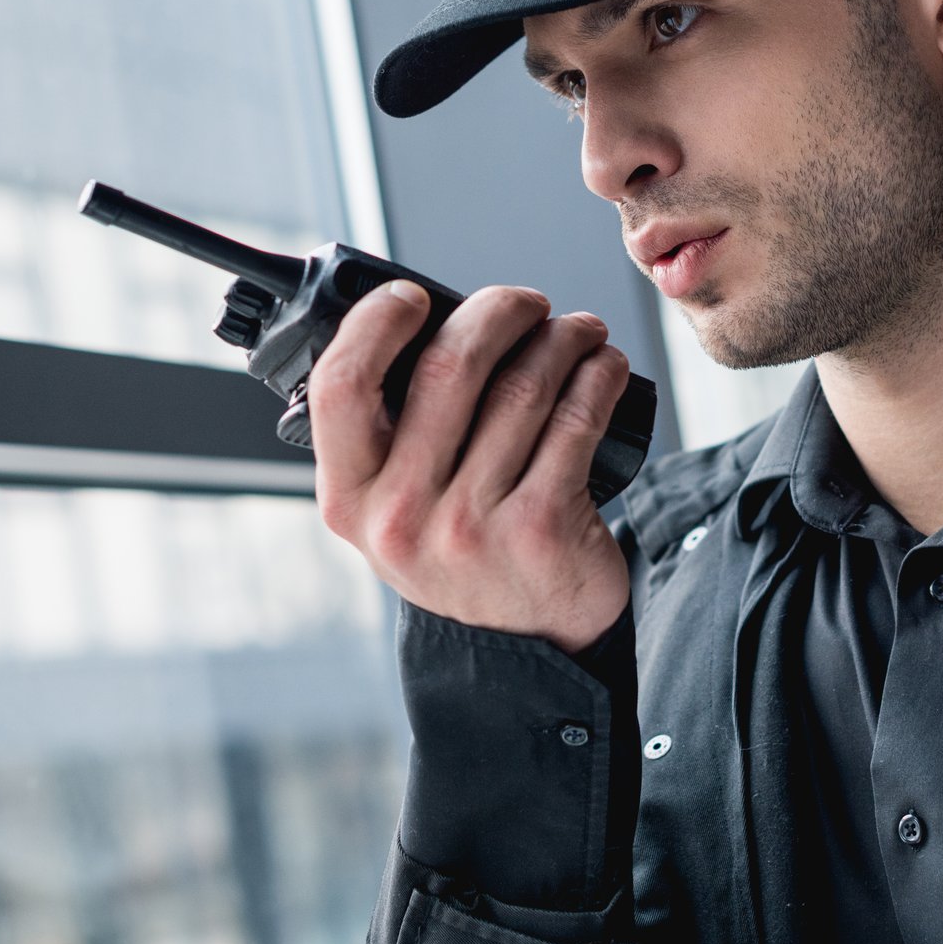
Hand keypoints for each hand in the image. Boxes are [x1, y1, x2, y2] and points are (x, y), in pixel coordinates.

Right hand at [308, 282, 632, 651]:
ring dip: (561, 339)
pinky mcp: (541, 529)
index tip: (411, 296)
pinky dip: (597, 377)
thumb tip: (425, 321)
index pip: (340, 384)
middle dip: (498, 311)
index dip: (376, 322)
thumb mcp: (394, 509)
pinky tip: (602, 367)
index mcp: (349, 498)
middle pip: (446, 366)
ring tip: (576, 332)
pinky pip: (575, 421)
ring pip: (522, 387)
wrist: (524, 647)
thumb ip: (388, 433)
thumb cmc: (461, 552)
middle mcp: (401, 514)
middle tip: (526, 303)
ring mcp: (471, 525)